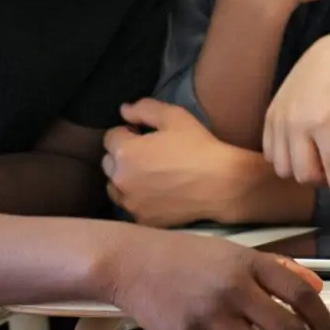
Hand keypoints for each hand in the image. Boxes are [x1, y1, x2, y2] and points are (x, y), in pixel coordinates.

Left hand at [104, 99, 261, 227]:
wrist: (221, 185)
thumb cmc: (198, 146)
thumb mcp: (174, 116)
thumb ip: (144, 109)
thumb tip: (123, 110)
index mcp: (124, 152)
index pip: (110, 137)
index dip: (127, 132)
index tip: (143, 134)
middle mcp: (120, 179)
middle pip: (108, 163)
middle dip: (121, 156)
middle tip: (146, 154)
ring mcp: (131, 203)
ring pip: (115, 188)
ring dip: (125, 179)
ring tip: (148, 176)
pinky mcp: (143, 220)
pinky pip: (131, 207)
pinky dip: (138, 199)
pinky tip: (157, 194)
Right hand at [109, 227, 329, 329]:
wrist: (129, 260)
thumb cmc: (178, 256)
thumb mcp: (230, 251)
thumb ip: (275, 266)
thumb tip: (315, 285)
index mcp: (247, 262)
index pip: (300, 292)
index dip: (321, 319)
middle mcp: (233, 287)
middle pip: (287, 329)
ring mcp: (209, 314)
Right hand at [263, 33, 329, 224]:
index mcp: (326, 122)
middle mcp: (298, 122)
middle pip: (306, 176)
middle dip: (323, 180)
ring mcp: (280, 119)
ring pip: (285, 170)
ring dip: (303, 171)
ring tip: (318, 154)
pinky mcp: (269, 115)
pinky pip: (270, 154)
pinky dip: (285, 159)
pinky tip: (300, 147)